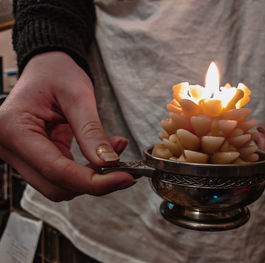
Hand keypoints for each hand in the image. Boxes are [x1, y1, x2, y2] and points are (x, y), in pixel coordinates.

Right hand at [0, 52, 134, 200]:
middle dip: (93, 182)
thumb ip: (92, 132)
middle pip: (56, 185)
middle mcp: (10, 147)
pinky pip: (62, 174)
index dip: (92, 181)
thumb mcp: (78, 96)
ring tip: (114, 155)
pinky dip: (85, 170)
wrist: (46, 67)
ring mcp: (20, 155)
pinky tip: (102, 155)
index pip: (56, 169)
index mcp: (14, 128)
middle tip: (124, 172)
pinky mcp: (34, 157)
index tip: (122, 178)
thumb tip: (109, 163)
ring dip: (90, 178)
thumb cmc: (56, 73)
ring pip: (59, 185)